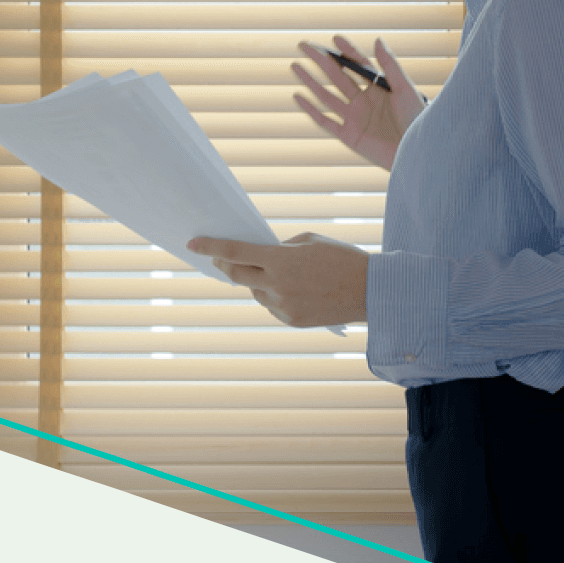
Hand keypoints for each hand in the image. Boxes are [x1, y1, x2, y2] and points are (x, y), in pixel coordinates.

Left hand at [185, 232, 367, 328]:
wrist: (370, 291)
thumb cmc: (341, 259)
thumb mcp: (309, 241)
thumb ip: (280, 249)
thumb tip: (260, 256)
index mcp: (280, 261)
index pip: (235, 252)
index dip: (211, 247)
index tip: (194, 243)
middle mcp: (277, 286)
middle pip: (237, 276)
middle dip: (225, 266)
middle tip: (220, 259)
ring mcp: (283, 306)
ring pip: (256, 292)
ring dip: (257, 281)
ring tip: (277, 272)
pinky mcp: (291, 320)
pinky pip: (272, 305)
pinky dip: (274, 295)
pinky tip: (293, 289)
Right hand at [291, 35, 425, 171]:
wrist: (415, 152)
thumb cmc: (417, 120)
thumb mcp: (405, 89)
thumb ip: (390, 66)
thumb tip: (378, 40)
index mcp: (379, 88)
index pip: (358, 64)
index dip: (346, 51)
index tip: (334, 38)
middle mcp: (364, 101)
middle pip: (338, 76)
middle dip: (321, 61)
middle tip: (305, 45)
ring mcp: (354, 118)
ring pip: (327, 96)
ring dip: (311, 81)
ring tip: (295, 65)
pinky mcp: (348, 136)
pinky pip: (325, 121)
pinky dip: (311, 108)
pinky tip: (298, 95)